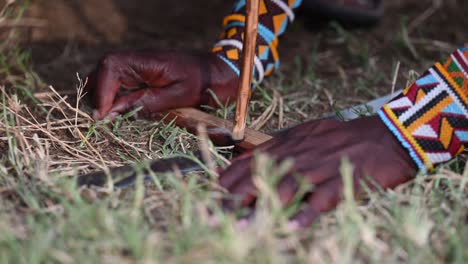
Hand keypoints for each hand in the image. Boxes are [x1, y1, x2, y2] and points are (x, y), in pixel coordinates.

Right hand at [85, 51, 238, 119]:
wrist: (216, 74)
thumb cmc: (201, 83)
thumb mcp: (176, 97)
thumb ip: (144, 103)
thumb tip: (111, 113)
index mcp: (146, 61)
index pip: (111, 68)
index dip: (103, 92)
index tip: (103, 116)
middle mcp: (137, 60)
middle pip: (103, 71)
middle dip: (98, 95)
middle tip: (103, 120)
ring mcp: (137, 67)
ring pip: (106, 78)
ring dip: (103, 97)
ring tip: (109, 119)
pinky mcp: (140, 75)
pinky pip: (118, 83)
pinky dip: (114, 98)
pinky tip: (119, 113)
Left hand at [219, 116, 416, 227]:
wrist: (387, 134)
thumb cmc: (345, 137)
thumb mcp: (309, 132)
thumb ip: (282, 144)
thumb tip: (253, 157)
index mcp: (291, 141)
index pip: (252, 158)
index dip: (231, 177)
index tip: (213, 192)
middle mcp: (300, 153)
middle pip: (262, 174)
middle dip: (236, 195)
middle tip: (216, 213)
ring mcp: (321, 167)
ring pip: (285, 187)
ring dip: (261, 207)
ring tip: (241, 226)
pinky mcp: (343, 181)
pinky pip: (321, 199)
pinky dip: (305, 214)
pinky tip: (289, 227)